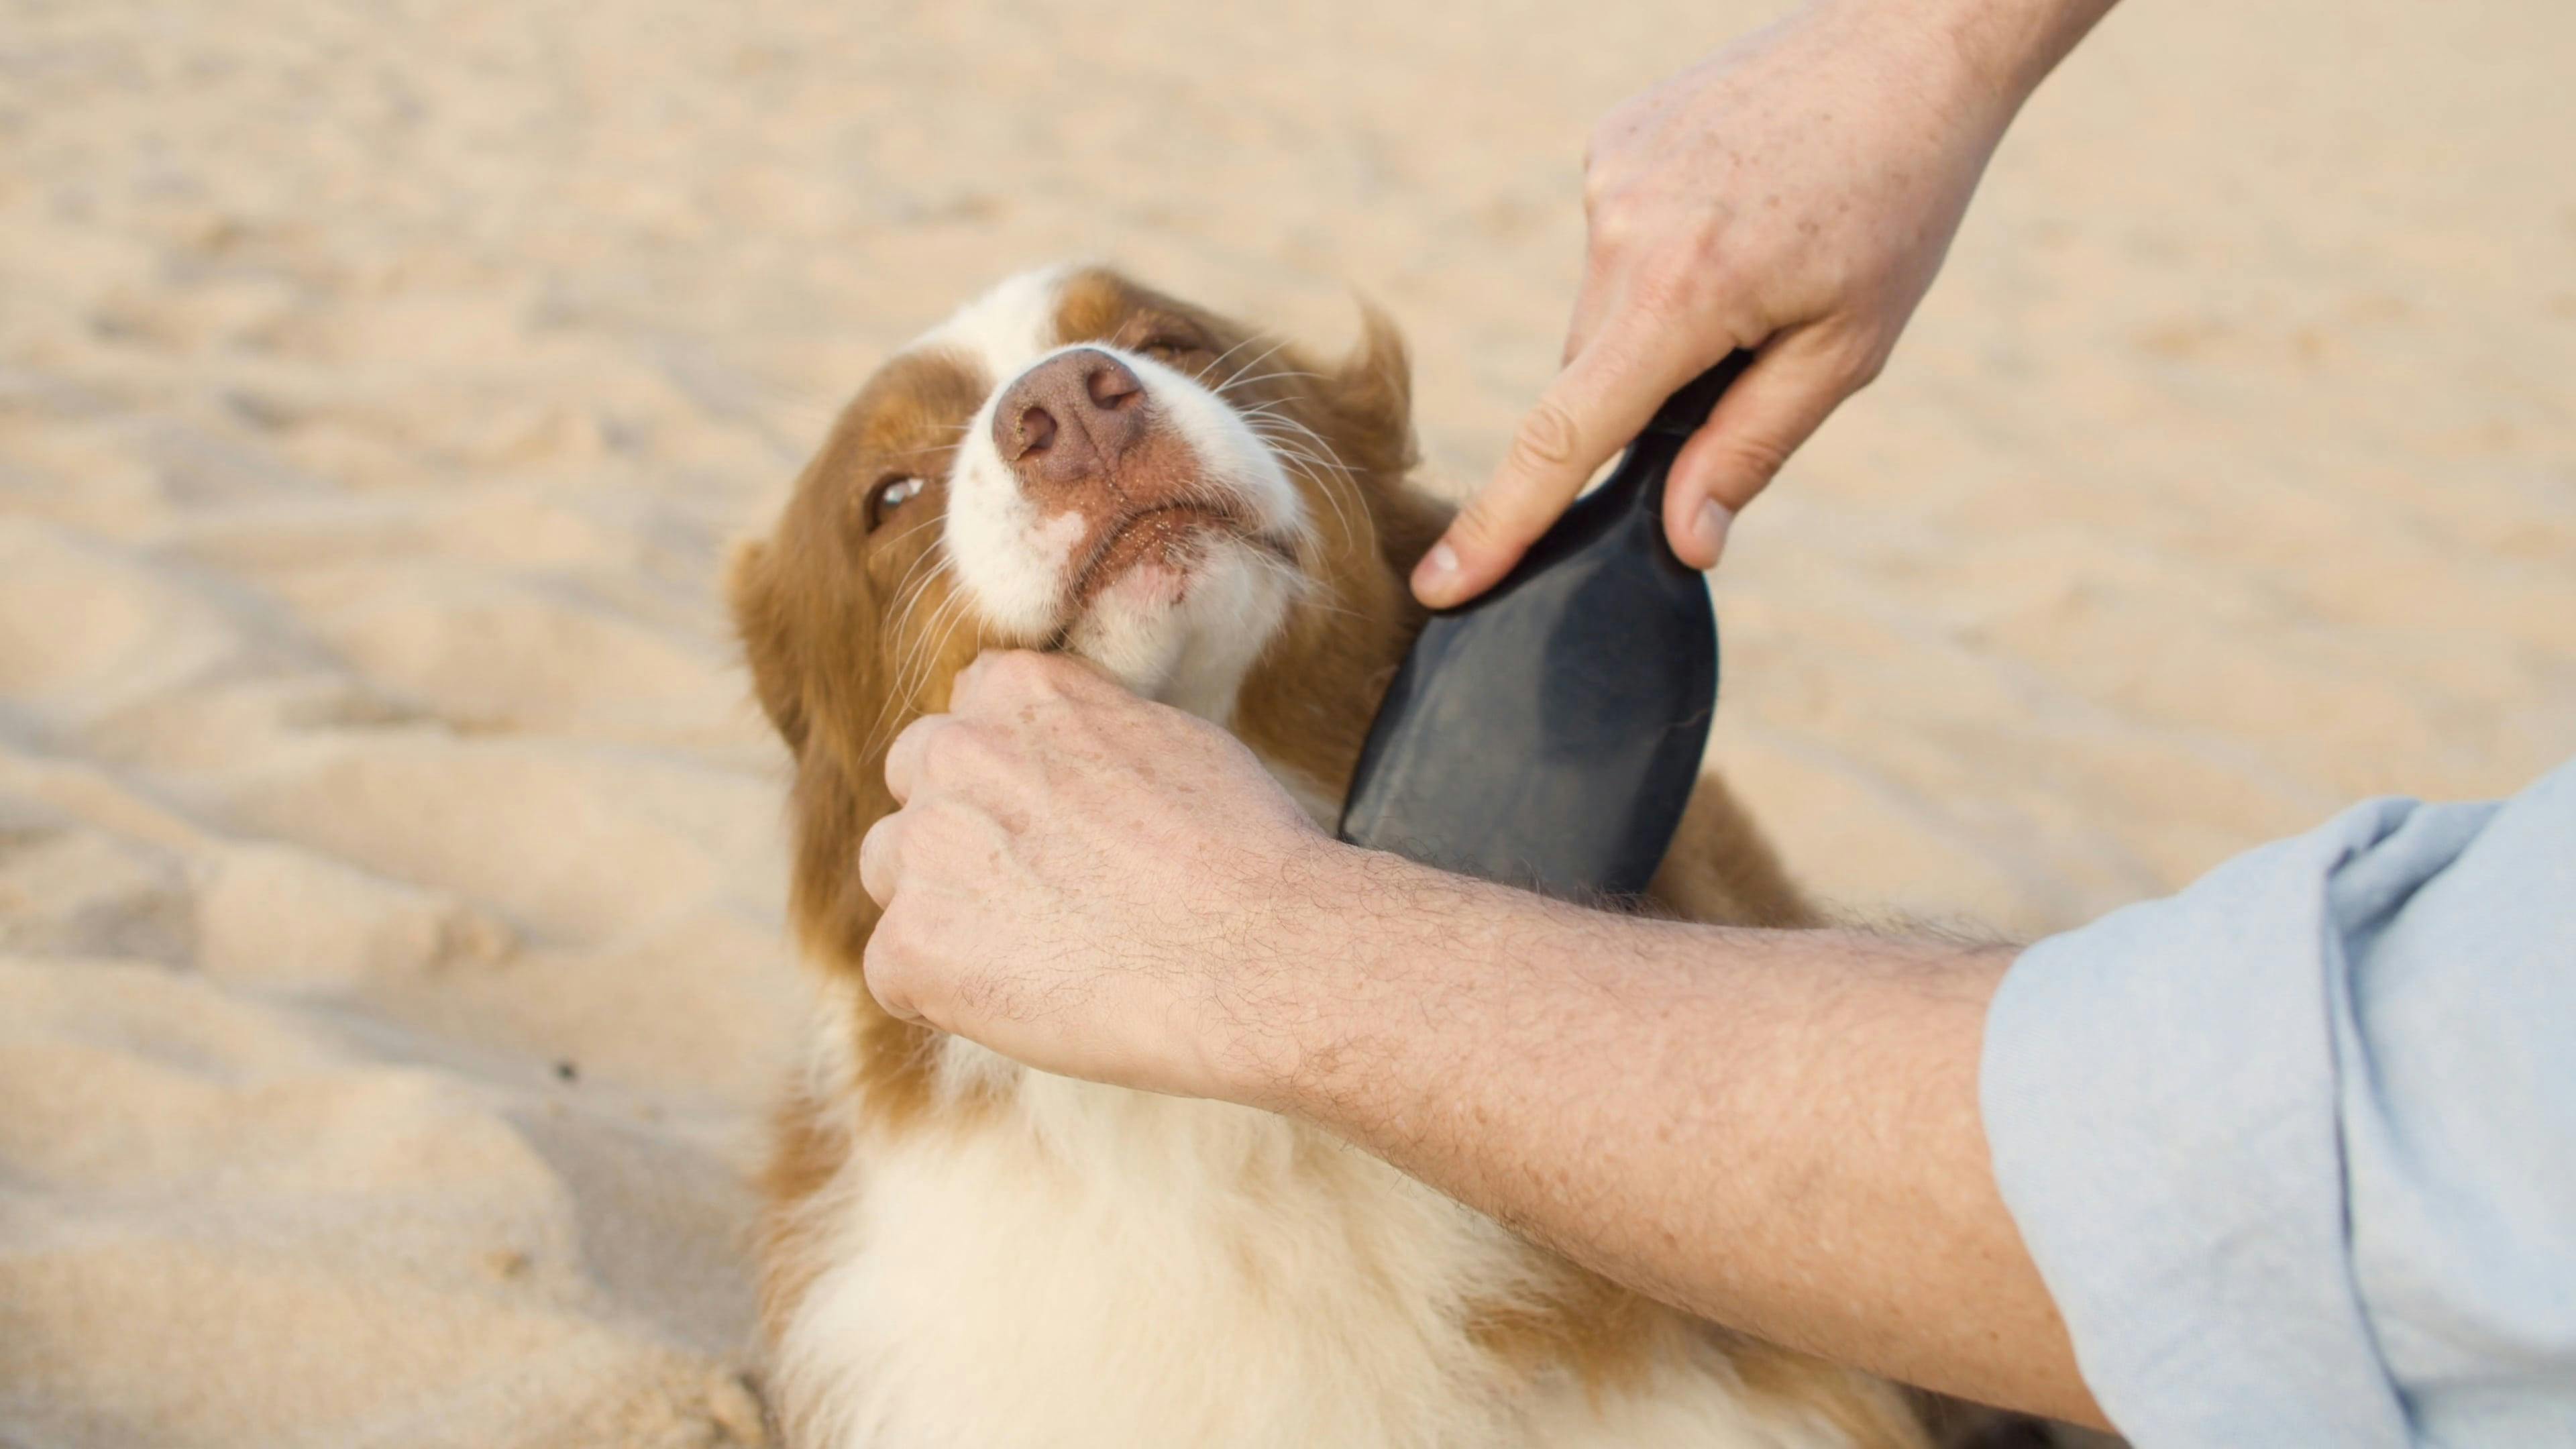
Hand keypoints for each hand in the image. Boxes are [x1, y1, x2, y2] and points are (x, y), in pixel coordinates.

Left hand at [858, 651, 1339, 1097]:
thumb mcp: (1168, 737)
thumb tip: (1068, 757)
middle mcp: (954, 753)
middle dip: (961, 833)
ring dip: (943, 910)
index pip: (967, 714)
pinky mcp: (912, 947)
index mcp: (1019, 690)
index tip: (1049, 823)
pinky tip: (1027, 1004)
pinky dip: (945, 996)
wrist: (1258, 955)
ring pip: (894, 876)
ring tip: (1039, 953)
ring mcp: (924, 849)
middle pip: (916, 786)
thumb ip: (1089, 731)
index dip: (1006, 775)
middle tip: (1042, 894)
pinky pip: (895, 973)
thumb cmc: (1244, 853)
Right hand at [1415, 0, 2103, 605]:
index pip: (1564, 437)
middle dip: (1644, 397)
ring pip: (1601, 311)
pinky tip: (1739, 213)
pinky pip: (1615, 243)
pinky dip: (1660, 257)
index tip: (1442, 585)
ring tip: (1760, 259)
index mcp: (1682, 293)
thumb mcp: (1848, 347)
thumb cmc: (1902, 197)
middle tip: (1753, 345)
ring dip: (1658, 322)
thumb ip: (1751, 447)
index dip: (1502, 523)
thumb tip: (1684, 541)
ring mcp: (1610, 175)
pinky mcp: (1614, 142)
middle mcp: (1623, 228)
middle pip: (1589, 376)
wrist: (1912, 41)